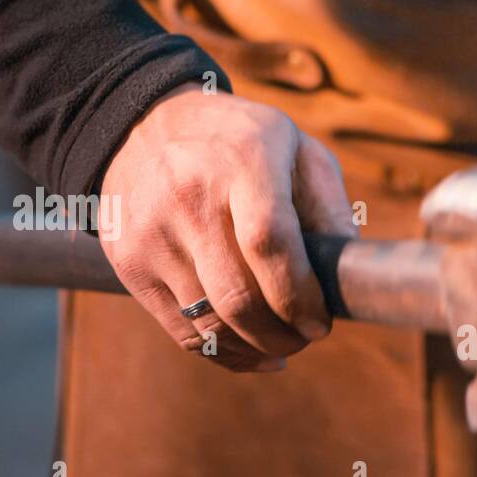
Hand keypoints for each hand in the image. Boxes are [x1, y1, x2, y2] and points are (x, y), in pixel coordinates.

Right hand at [99, 83, 355, 370]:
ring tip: (282, 344)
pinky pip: (181, 330)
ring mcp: (152, 232)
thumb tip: (348, 276)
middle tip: (306, 338)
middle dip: (283, 334)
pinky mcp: (128, 262)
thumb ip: (330, 207)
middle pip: (238, 296)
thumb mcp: (296, 148)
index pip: (269, 242)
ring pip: (210, 322)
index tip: (321, 322)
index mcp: (243, 160)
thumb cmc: (241, 144)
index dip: (299, 296)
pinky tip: (250, 351)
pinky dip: (223, 353)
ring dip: (256, 348)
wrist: (143, 124)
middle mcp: (191, 196)